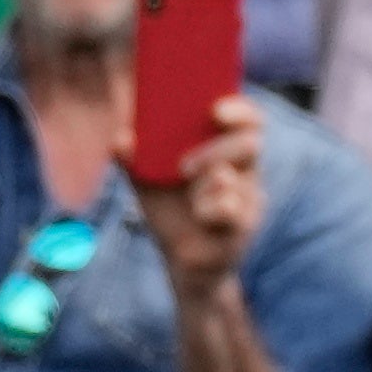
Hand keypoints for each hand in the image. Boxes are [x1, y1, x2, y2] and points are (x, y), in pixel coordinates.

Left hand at [140, 92, 268, 297]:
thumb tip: (121, 139)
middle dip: (213, 152)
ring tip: (191, 203)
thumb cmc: (171, 211)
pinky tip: (200, 220)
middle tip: (183, 168)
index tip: (215, 111)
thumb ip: (134, 159)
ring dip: (202, 188)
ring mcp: (250, 197)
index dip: (239, 110)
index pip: (248, 120)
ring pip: (231, 179)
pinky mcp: (246, 224)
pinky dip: (205, 212)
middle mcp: (245, 170)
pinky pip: (228, 208)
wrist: (183, 260)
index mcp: (226, 149)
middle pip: (249, 144)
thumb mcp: (148, 182)